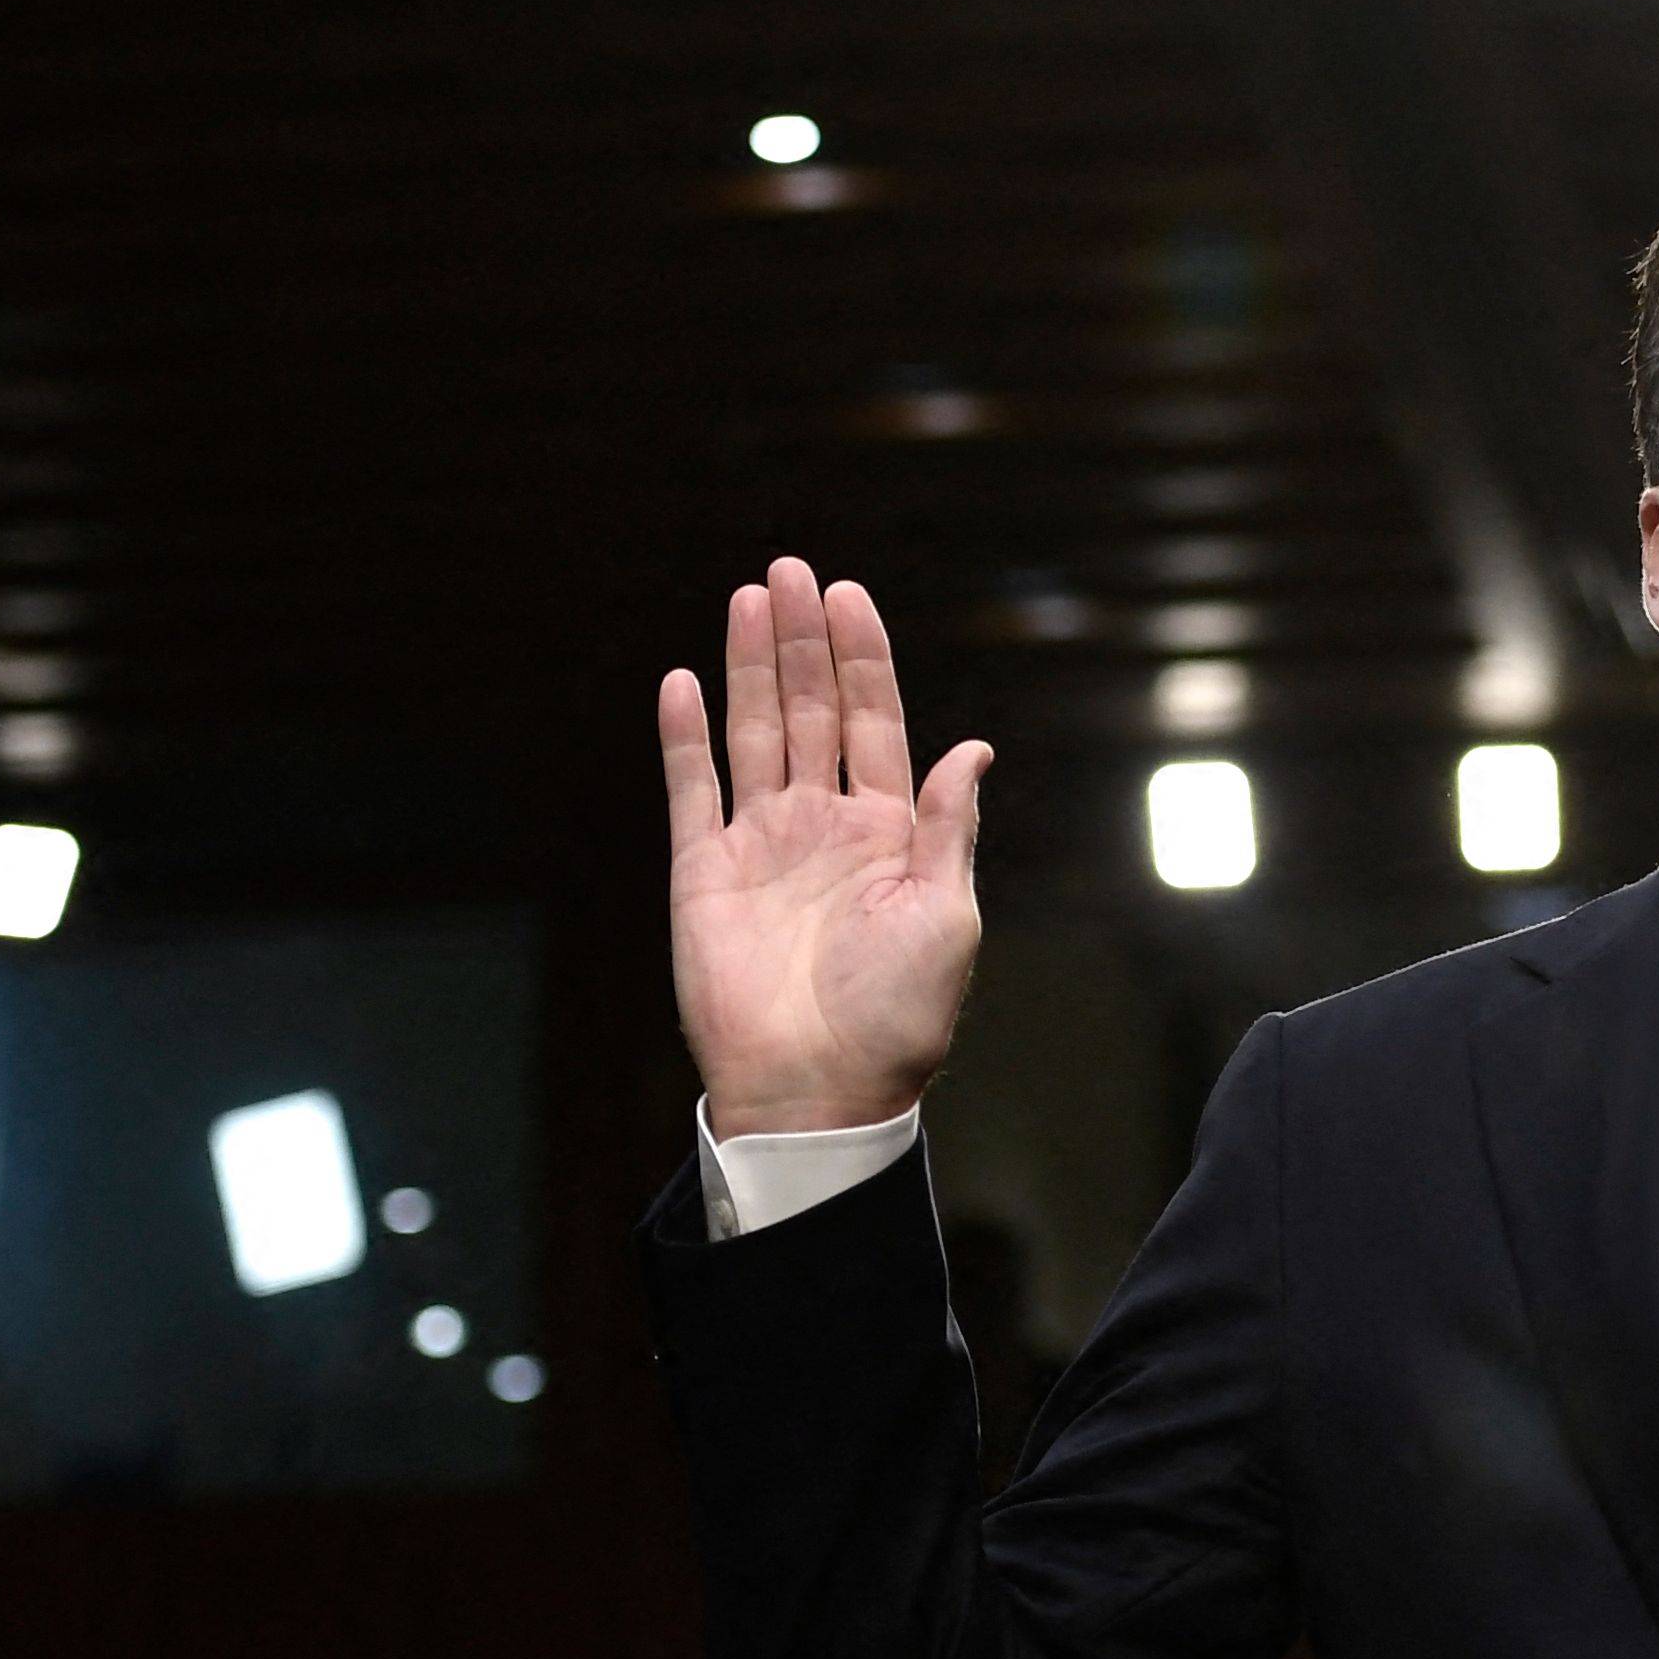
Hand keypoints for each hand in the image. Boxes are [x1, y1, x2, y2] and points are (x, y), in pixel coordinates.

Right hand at [661, 558, 992, 1136]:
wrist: (817, 1089)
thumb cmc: (895, 1016)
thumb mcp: (947, 915)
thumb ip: (949, 827)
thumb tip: (976, 747)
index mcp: (888, 833)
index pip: (874, 721)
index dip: (862, 657)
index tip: (848, 594)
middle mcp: (822, 826)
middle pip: (811, 710)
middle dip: (803, 640)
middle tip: (789, 569)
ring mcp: (761, 845)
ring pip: (754, 732)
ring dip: (750, 665)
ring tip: (748, 598)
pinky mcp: (703, 874)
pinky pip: (690, 790)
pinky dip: (684, 736)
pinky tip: (682, 681)